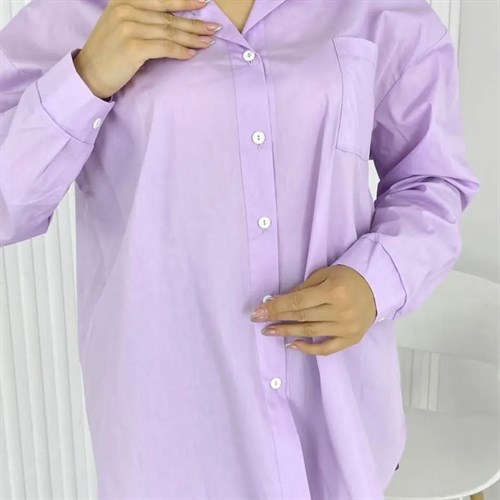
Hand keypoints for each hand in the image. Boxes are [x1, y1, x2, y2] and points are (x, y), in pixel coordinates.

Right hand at [74, 0, 221, 99]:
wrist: (88, 74)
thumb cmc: (107, 54)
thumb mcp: (119, 25)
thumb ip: (139, 17)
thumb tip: (169, 21)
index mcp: (124, 1)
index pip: (160, 0)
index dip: (184, 2)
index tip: (203, 3)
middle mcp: (126, 10)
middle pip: (168, 17)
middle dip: (194, 22)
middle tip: (214, 28)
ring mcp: (130, 28)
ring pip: (170, 31)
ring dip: (192, 37)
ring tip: (209, 42)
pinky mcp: (134, 47)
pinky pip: (165, 47)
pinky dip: (180, 50)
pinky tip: (192, 54)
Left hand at [249, 264, 377, 355]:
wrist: (377, 287)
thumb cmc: (347, 277)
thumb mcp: (324, 275)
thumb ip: (303, 289)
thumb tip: (277, 301)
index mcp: (333, 291)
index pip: (298, 301)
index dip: (276, 307)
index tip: (258, 311)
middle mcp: (340, 311)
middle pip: (302, 317)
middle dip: (277, 319)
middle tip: (259, 321)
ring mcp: (346, 327)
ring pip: (310, 332)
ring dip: (287, 332)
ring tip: (270, 331)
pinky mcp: (351, 339)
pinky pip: (326, 348)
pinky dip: (308, 348)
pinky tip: (293, 345)